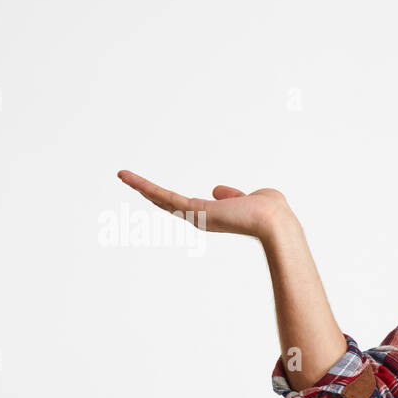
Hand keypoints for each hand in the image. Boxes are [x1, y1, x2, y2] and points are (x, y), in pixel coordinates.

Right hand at [116, 169, 291, 240]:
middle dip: (148, 192)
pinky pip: (163, 196)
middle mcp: (202, 219)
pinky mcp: (193, 211)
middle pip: (168, 204)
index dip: (172, 198)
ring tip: (122, 175)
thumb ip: (234, 196)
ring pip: (161, 200)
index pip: (187, 205)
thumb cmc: (271, 211)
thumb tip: (217, 190)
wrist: (275, 222)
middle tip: (128, 179)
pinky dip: (144, 187)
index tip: (156, 191)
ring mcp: (196, 217)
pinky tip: (128, 177)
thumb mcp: (251, 198)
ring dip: (140, 187)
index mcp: (215, 216)